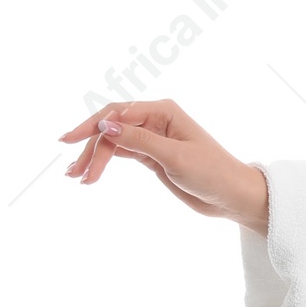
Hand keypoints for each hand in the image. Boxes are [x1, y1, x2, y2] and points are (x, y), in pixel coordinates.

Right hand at [60, 100, 269, 230]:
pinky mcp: (152, 156)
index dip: (93, 126)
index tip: (72, 143)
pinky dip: (105, 162)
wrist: (232, 196)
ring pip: (113, 142)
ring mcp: (152, 138)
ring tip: (76, 177)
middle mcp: (155, 120)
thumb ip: (138, 140)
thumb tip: (105, 124)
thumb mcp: (174, 156)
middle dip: (90, 147)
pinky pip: (121, 153)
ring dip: (94, 157)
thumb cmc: (212, 172)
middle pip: (111, 127)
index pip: (118, 113)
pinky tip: (91, 174)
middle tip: (73, 171)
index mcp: (163, 111)